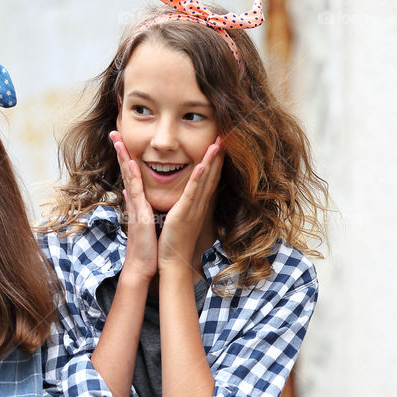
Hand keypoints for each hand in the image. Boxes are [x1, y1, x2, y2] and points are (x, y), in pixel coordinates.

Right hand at [111, 131, 157, 282]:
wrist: (141, 266)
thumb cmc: (146, 247)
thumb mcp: (143, 222)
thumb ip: (138, 206)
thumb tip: (132, 193)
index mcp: (137, 202)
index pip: (131, 175)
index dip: (127, 157)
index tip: (122, 141)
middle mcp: (134, 201)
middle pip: (127, 171)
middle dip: (121, 151)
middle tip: (114, 132)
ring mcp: (135, 207)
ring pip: (129, 177)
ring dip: (124, 157)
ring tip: (119, 139)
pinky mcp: (139, 214)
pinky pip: (137, 191)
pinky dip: (134, 176)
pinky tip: (133, 162)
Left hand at [158, 137, 222, 271]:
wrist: (172, 261)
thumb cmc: (174, 241)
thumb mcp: (180, 217)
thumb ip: (183, 204)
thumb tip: (184, 195)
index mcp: (197, 204)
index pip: (209, 177)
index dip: (215, 159)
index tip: (218, 142)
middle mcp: (200, 204)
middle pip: (212, 174)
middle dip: (218, 154)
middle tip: (224, 135)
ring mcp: (194, 208)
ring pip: (205, 180)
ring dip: (212, 160)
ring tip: (218, 142)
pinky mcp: (184, 213)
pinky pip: (193, 192)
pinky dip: (199, 178)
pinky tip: (204, 164)